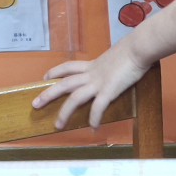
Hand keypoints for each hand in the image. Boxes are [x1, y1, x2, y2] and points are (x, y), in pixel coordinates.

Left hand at [34, 39, 149, 129]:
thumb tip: (119, 64)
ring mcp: (99, 82)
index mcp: (94, 65)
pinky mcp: (109, 90)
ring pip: (75, 98)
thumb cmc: (135, 49)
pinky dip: (94, 118)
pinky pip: (98, 107)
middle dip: (48, 94)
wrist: (140, 47)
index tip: (46, 77)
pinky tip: (93, 128)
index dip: (56, 72)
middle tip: (35, 104)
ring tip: (58, 125)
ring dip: (65, 112)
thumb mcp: (118, 55)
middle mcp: (92, 73)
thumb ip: (113, 63)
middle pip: (64, 84)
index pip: (69, 67)